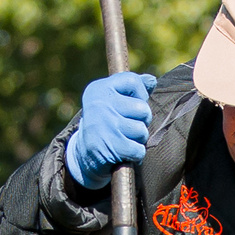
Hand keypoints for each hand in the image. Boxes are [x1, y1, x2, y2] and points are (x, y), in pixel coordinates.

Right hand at [64, 71, 157, 190]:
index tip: (131, 103)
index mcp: (99, 89)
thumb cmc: (105, 122)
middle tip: (127, 125)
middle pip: (143, 109)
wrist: (83, 154)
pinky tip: (124, 152)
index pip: (133, 81)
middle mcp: (100, 105)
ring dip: (138, 139)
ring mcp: (105, 126)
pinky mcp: (111, 147)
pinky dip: (135, 154)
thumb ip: (132, 88)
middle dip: (141, 120)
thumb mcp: (111, 99)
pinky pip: (139, 149)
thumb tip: (151, 80)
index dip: (140, 94)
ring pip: (142, 130)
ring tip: (124, 138)